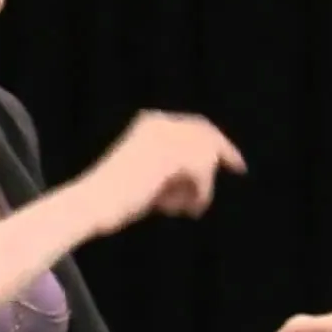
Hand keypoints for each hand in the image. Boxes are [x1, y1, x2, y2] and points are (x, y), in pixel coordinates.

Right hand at [71, 111, 246, 236]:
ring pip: (205, 158)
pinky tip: (186, 209)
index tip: (232, 159)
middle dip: (224, 151)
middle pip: (206, 134)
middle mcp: (159, 123)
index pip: (195, 124)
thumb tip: (206, 172)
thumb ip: (176, 168)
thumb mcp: (150, 175)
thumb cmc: (115, 199)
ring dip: (201, 186)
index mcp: (150, 121)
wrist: (92, 205)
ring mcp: (164, 138)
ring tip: (186, 208)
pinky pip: (202, 175)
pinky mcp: (169, 157)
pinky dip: (199, 194)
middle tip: (239, 167)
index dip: (216, 140)